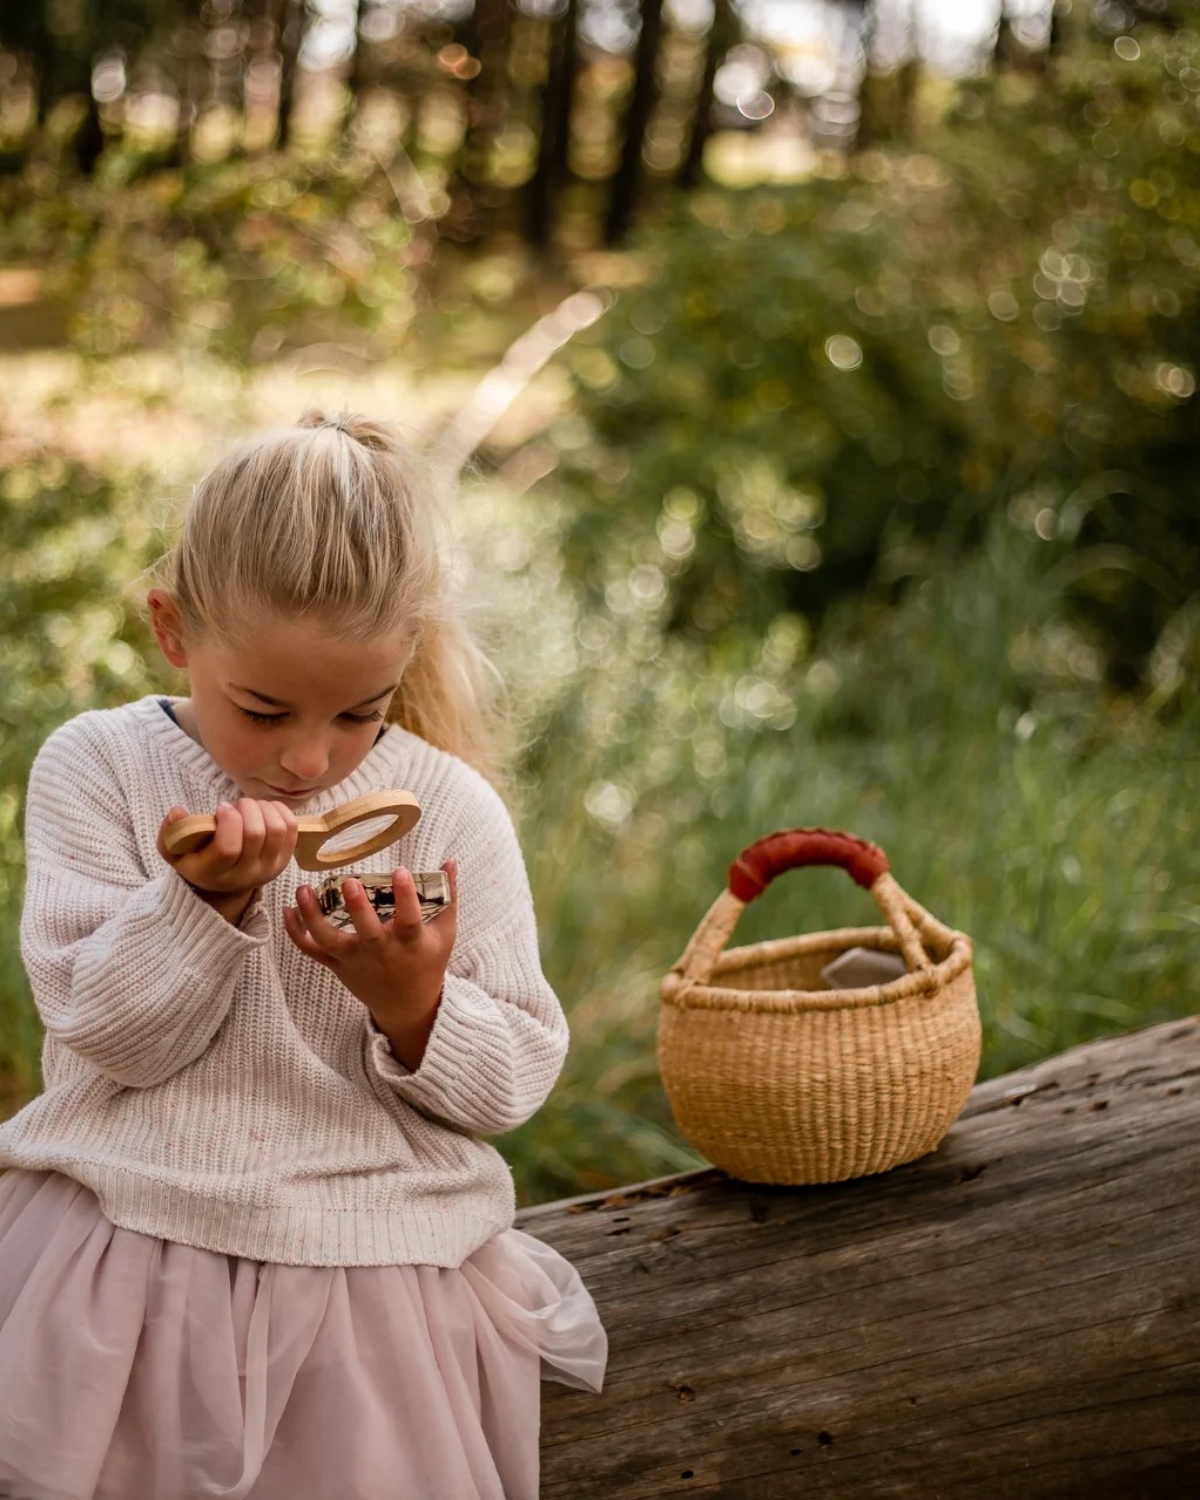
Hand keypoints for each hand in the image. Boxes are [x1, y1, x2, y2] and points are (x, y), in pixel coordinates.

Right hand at [158, 800, 298, 923]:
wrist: (224, 882)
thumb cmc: (196, 858)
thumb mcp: (174, 849)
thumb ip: (171, 831)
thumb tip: (178, 811)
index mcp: (215, 874)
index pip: (229, 848)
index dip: (228, 821)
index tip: (221, 807)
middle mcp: (245, 875)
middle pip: (256, 834)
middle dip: (246, 809)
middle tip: (235, 806)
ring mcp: (269, 868)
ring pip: (277, 828)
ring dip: (262, 808)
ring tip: (248, 807)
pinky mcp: (285, 859)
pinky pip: (291, 827)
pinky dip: (279, 810)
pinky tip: (263, 809)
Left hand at [284, 862, 457, 1069]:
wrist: (407, 1005)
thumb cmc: (427, 961)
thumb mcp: (445, 933)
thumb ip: (447, 896)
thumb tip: (449, 860)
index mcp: (410, 943)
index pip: (409, 919)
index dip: (406, 896)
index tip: (401, 871)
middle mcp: (380, 952)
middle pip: (366, 932)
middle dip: (357, 908)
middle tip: (348, 883)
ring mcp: (355, 960)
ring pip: (329, 941)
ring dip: (312, 917)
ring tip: (303, 890)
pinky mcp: (337, 966)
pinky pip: (312, 951)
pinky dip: (296, 933)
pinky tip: (288, 909)